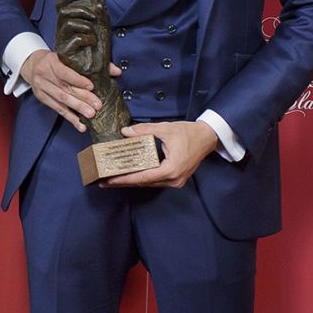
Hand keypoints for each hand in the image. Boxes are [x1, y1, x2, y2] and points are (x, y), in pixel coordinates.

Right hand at [21, 49, 116, 131]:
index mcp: (51, 61)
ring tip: (91, 115)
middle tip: (97, 106)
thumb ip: (92, 64)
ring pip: (61, 100)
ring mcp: (42, 87)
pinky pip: (58, 110)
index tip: (91, 86)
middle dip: (82, 98)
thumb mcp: (69, 58)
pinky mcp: (42, 98)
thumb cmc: (56, 60)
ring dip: (77, 109)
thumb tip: (116, 71)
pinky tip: (81, 125)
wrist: (33, 65)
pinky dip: (70, 118)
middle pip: (65, 88)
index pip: (64, 72)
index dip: (77, 80)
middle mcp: (44, 74)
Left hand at [100, 120, 219, 188]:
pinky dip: (142, 178)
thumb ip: (144, 130)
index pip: (142, 178)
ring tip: (114, 178)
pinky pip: (155, 180)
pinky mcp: (176, 179)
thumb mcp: (165, 129)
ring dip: (132, 181)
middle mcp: (173, 180)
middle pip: (143, 183)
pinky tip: (130, 174)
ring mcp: (176, 181)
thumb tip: (125, 132)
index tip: (108, 181)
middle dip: (124, 182)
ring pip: (149, 183)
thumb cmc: (189, 133)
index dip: (123, 180)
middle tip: (104, 181)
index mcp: (171, 169)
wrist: (207, 137)